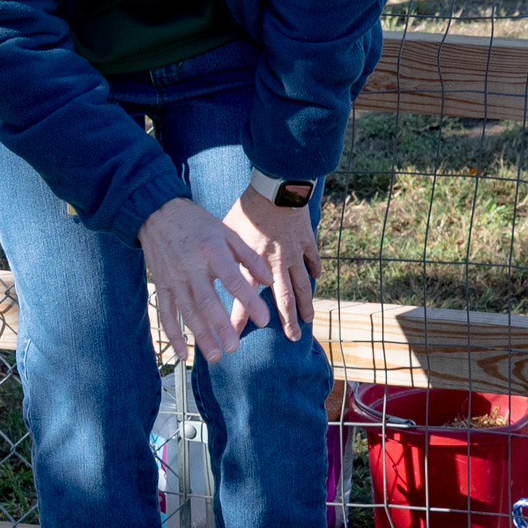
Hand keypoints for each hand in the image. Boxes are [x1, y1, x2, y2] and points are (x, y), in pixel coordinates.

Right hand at [138, 197, 271, 361]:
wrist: (157, 212)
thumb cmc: (197, 223)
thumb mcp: (226, 231)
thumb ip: (248, 257)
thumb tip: (268, 281)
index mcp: (211, 252)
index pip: (233, 280)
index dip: (249, 300)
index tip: (264, 320)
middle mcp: (191, 267)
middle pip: (207, 302)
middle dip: (221, 327)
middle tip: (234, 348)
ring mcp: (173, 278)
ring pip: (187, 312)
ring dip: (200, 336)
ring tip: (215, 356)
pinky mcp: (161, 285)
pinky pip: (166, 314)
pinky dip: (173, 335)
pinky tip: (184, 354)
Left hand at [222, 188, 318, 341]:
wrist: (275, 188)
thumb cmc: (247, 208)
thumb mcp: (228, 231)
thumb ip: (226, 253)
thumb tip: (212, 267)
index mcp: (253, 262)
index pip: (245, 298)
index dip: (240, 319)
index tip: (235, 338)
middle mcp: (275, 264)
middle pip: (284, 300)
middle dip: (289, 321)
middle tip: (294, 338)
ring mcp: (294, 254)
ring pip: (303, 286)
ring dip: (306, 305)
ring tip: (309, 320)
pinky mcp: (306, 242)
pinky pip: (312, 260)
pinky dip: (314, 270)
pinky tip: (315, 279)